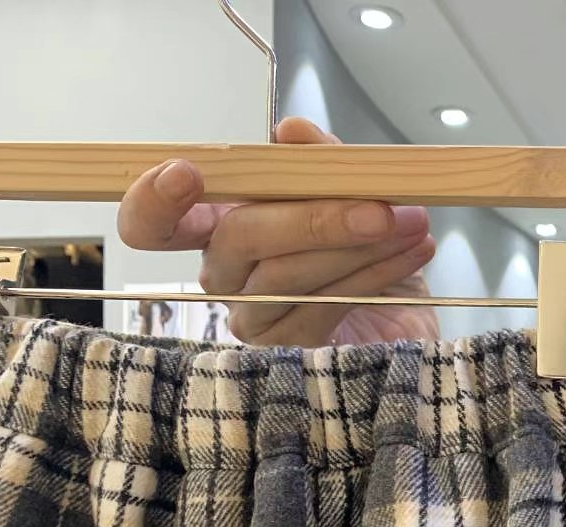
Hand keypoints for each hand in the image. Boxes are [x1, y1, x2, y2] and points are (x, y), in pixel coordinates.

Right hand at [118, 117, 438, 346]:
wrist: (412, 320)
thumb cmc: (371, 256)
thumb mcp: (354, 196)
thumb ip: (321, 163)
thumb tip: (290, 134)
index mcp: (221, 228)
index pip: (152, 223)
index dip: (154, 199)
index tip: (186, 172)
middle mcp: (225, 275)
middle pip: (238, 237)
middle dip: (313, 217)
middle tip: (381, 208)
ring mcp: (252, 319)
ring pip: (286, 274)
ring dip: (357, 245)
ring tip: (411, 223)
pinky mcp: (290, 353)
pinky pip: (323, 307)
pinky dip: (374, 274)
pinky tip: (413, 252)